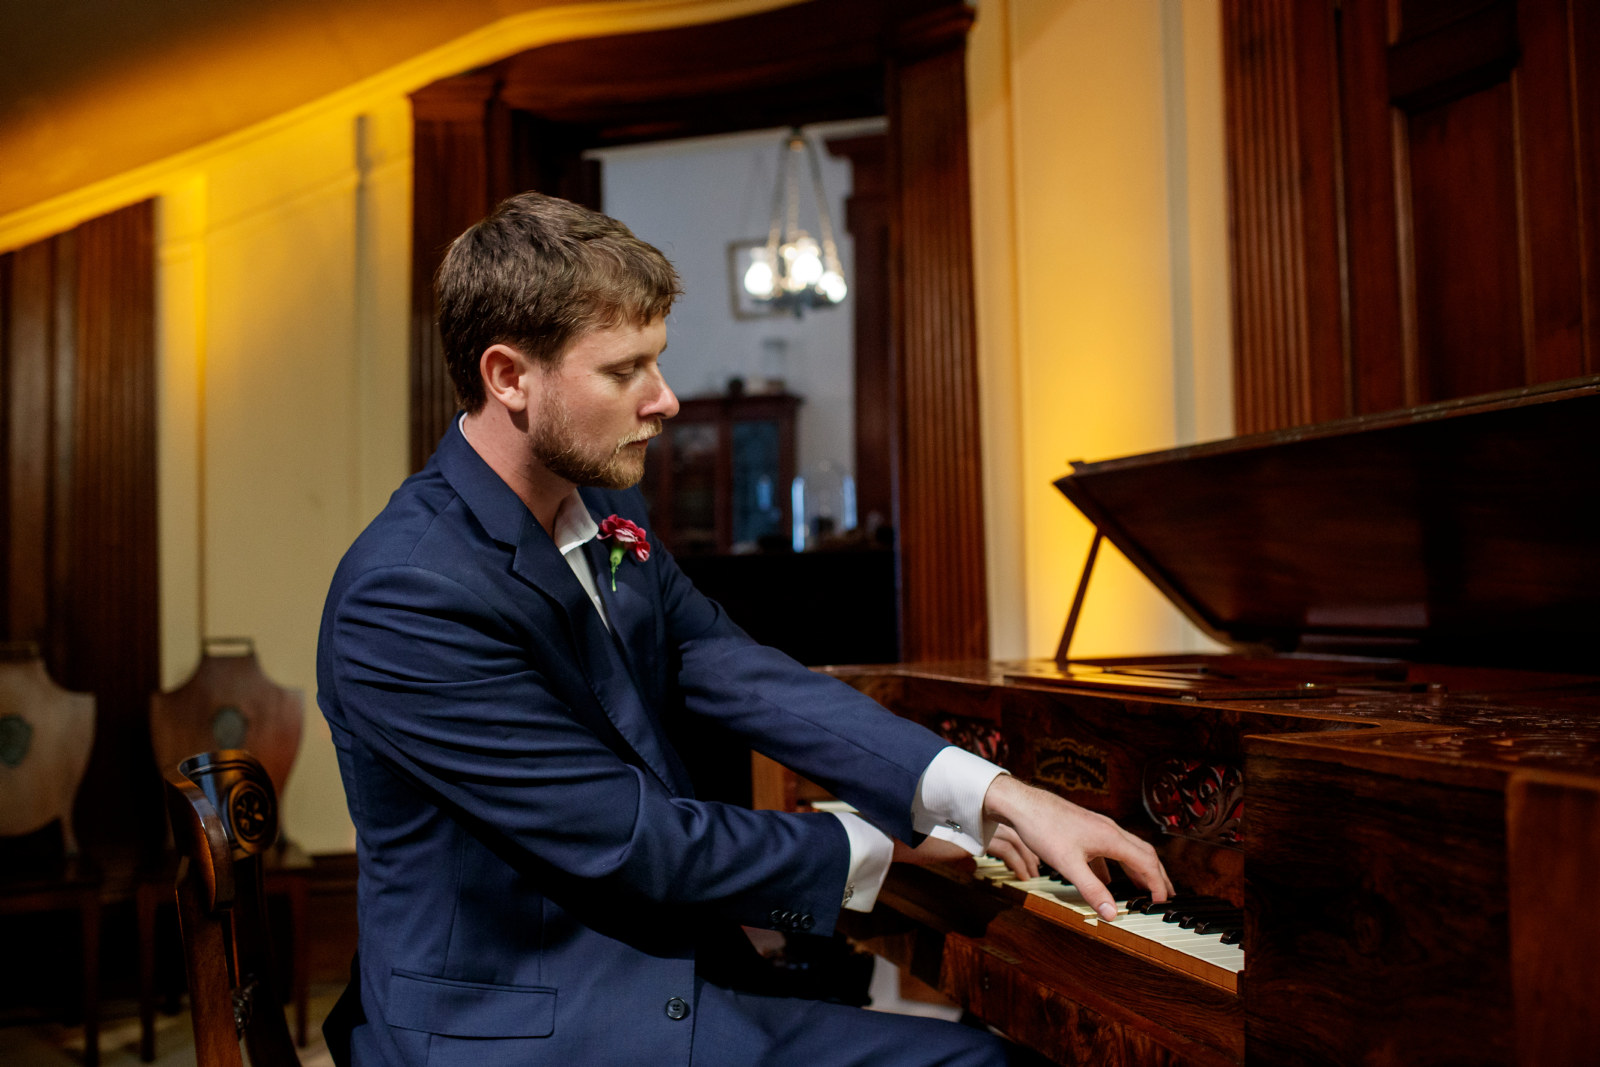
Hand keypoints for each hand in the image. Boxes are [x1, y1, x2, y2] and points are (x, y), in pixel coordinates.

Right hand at [888, 824, 1040, 879]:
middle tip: (1037, 864)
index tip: (1028, 851)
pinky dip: (1018, 864)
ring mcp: (979, 824)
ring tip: (1032, 874)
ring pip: (1016, 838)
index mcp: (972, 810)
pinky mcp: (977, 838)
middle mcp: (978, 813)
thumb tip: (970, 864)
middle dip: (1029, 846)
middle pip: (1016, 827)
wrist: (902, 839)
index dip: (1020, 835)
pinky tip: (1022, 878)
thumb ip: (961, 852)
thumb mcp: (944, 847)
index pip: (1006, 820)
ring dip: (1027, 858)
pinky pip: (1007, 851)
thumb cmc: (917, 842)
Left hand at [982, 775, 1172, 920]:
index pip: (1146, 863)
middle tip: (1165, 894)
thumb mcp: (1068, 864)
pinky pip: (1109, 849)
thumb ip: (1092, 889)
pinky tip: (1107, 879)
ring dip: (1139, 869)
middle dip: (1157, 875)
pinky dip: (1116, 865)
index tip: (1162, 902)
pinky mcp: (1086, 829)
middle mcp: (1110, 830)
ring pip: (1128, 849)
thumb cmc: (1044, 828)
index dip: (1157, 884)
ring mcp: (1098, 828)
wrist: (1023, 803)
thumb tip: (1112, 914)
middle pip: (1144, 853)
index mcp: (1111, 838)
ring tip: (1143, 887)